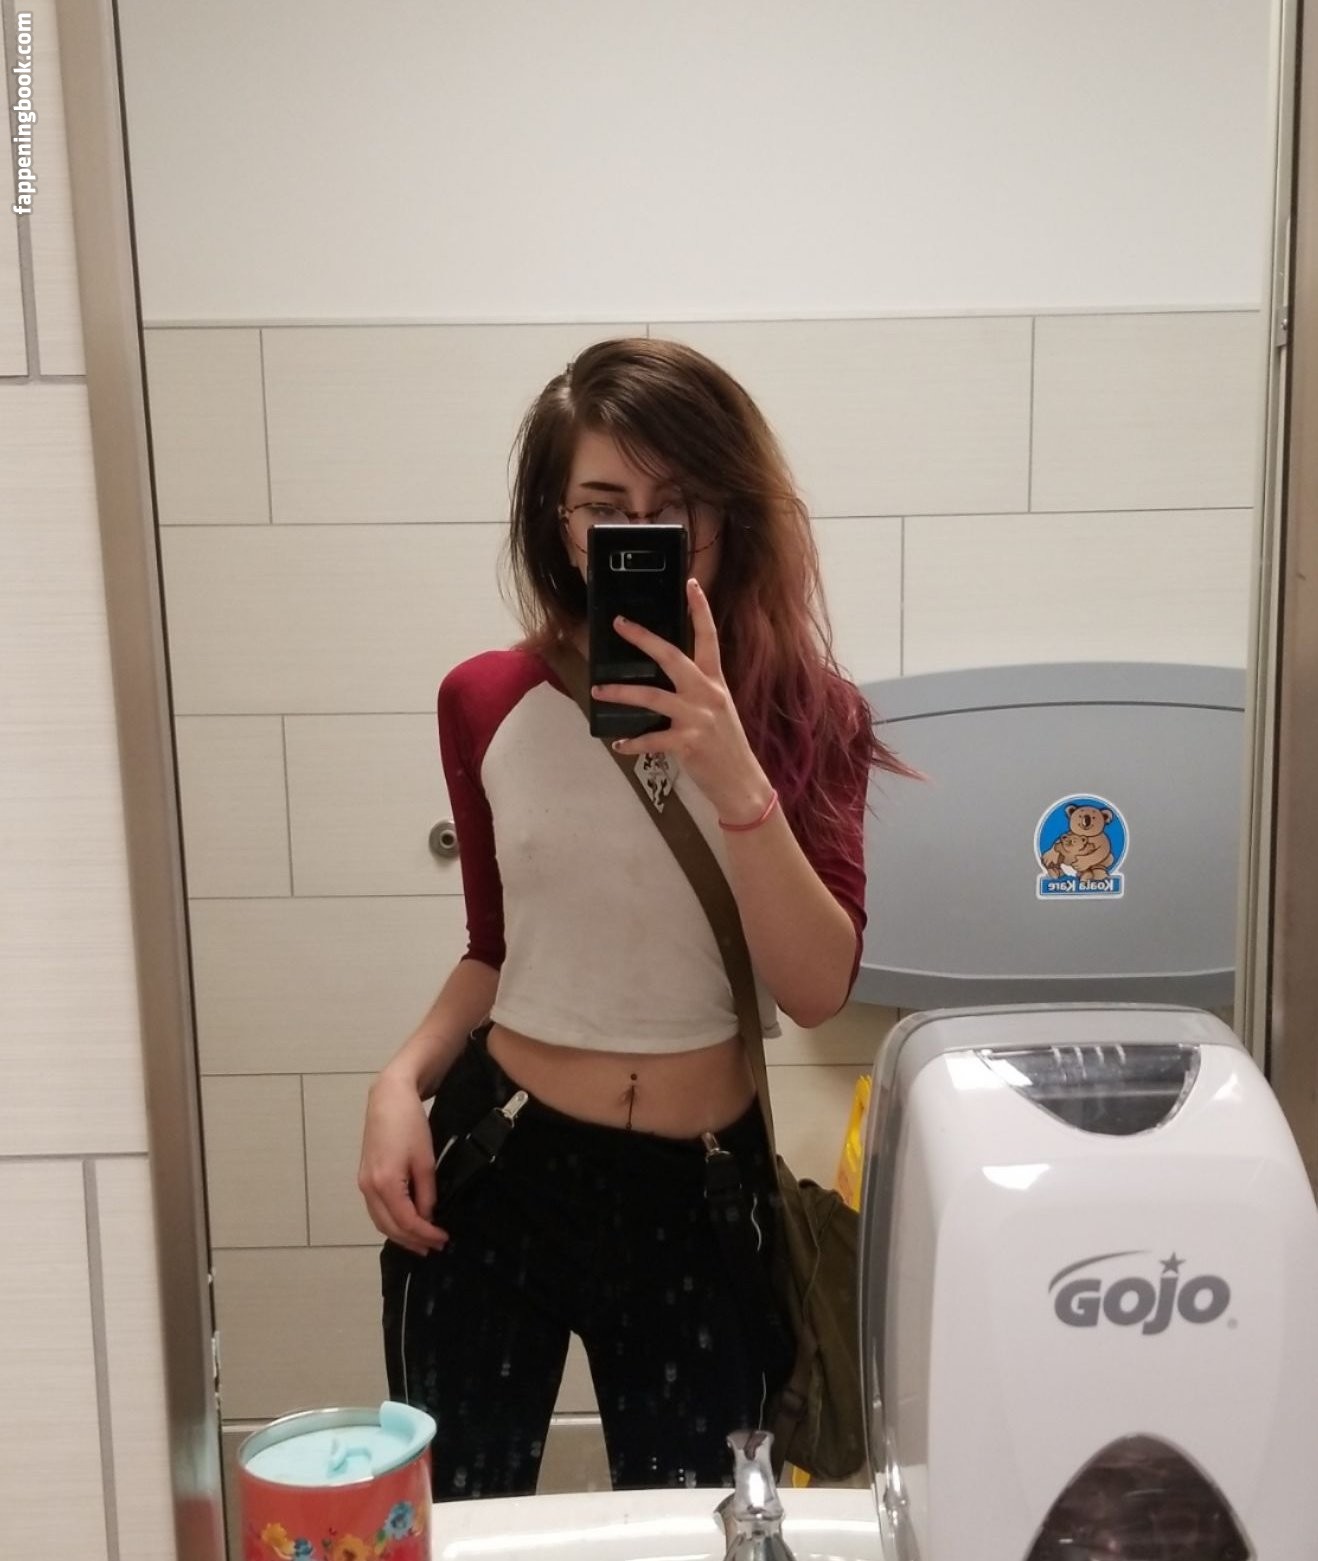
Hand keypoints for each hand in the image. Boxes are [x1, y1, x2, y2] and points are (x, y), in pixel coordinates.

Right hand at [358, 1068, 447, 1256]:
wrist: (388, 1098)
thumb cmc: (410, 1125)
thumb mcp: (425, 1160)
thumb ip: (426, 1192)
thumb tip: (428, 1216)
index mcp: (385, 1184)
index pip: (406, 1221)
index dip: (426, 1234)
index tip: (443, 1239)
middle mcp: (369, 1188)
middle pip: (390, 1227)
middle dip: (412, 1241)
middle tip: (434, 1247)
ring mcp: (363, 1183)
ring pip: (380, 1221)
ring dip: (400, 1235)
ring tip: (421, 1242)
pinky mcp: (364, 1177)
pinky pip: (376, 1209)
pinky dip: (390, 1221)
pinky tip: (404, 1223)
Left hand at [591, 577, 774, 823]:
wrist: (741, 782)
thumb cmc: (725, 744)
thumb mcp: (718, 709)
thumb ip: (696, 690)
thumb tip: (664, 677)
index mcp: (715, 682)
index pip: (709, 638)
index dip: (701, 610)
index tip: (692, 584)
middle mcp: (707, 694)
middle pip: (672, 657)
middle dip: (644, 639)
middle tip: (620, 624)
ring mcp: (697, 718)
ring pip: (651, 697)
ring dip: (620, 693)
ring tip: (597, 690)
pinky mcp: (687, 743)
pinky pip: (651, 740)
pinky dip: (632, 743)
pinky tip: (618, 745)